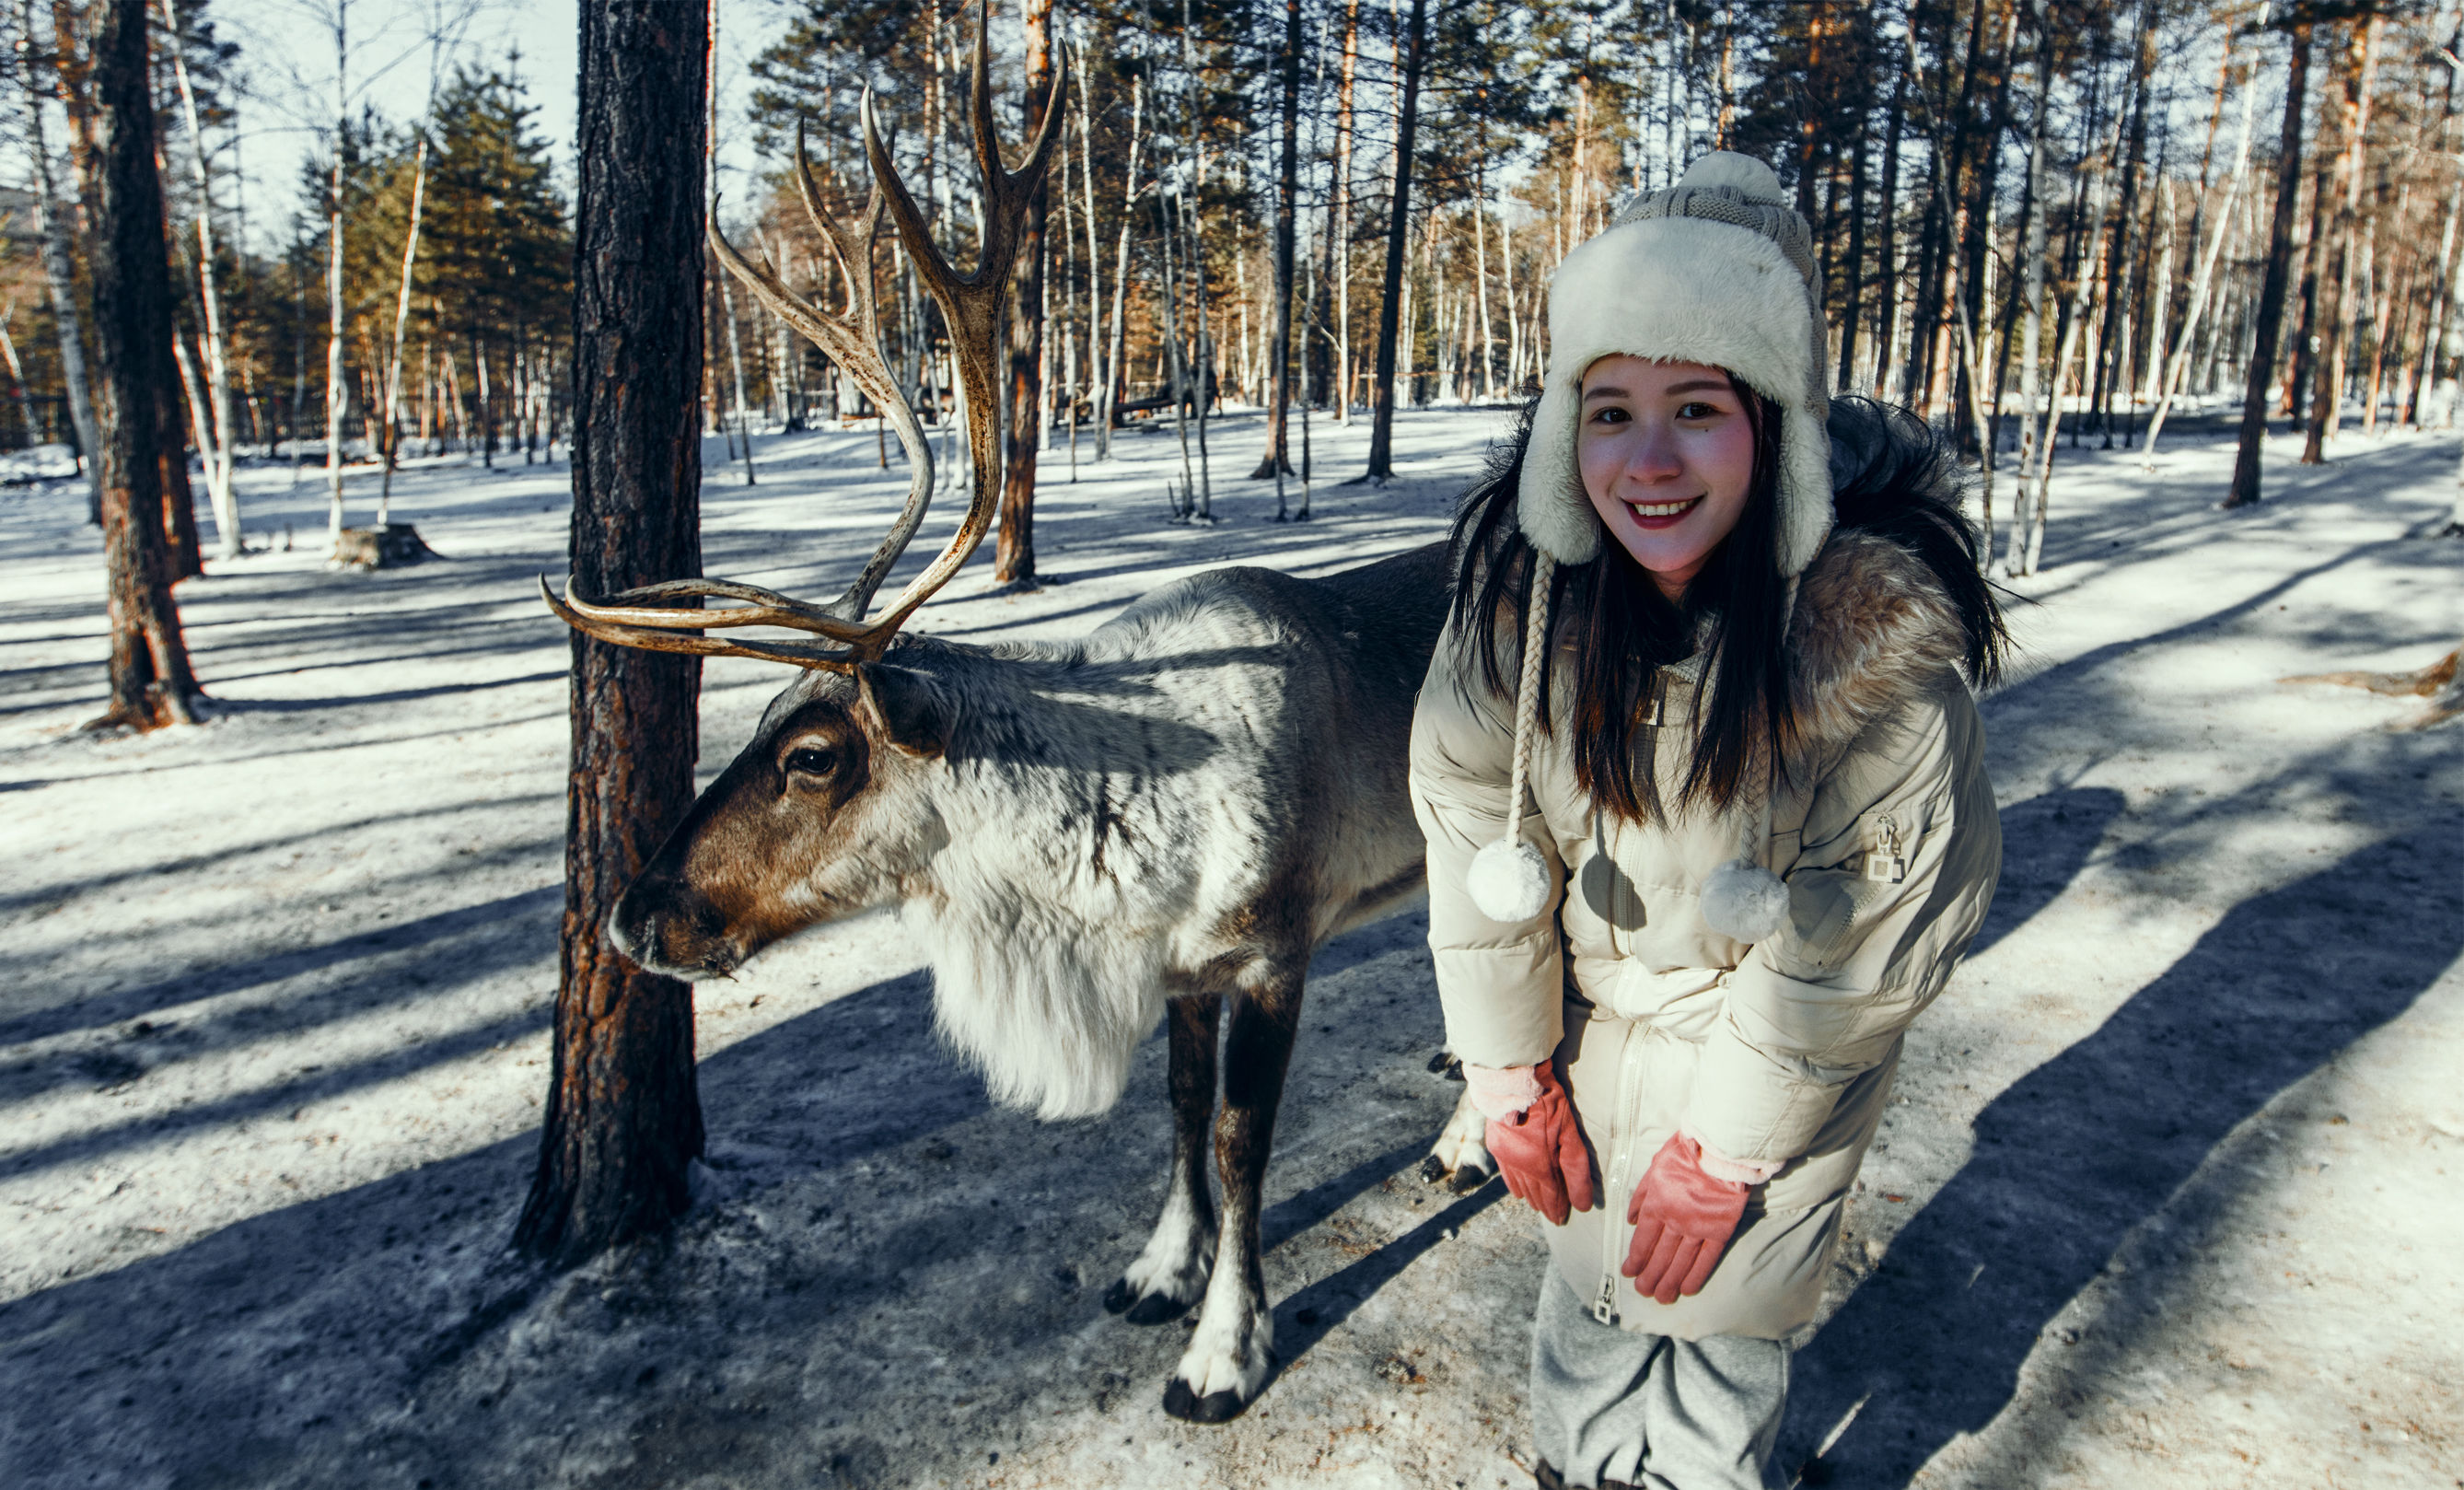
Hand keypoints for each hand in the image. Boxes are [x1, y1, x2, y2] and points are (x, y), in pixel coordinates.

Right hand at [1481, 1063, 1595, 1224]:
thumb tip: (1583, 1204)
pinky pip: (1506, 1174)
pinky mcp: (1496, 1144)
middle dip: (1546, 1205)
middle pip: (1536, 1193)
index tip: (1563, 1219)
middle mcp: (1520, 1166)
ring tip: (1539, 1207)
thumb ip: (1576, 1170)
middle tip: (1554, 1216)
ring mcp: (1505, 1156)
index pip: (1551, 1196)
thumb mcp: (1569, 1133)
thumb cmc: (1546, 1102)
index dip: (1558, 1208)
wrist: (1512, 1079)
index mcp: (1539, 1166)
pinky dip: (1514, 1185)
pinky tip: (1518, 1192)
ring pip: (1520, 1186)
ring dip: (1531, 1198)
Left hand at [1621, 1132, 1749, 1304]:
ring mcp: (1698, 1228)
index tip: (1629, 1273)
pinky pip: (1707, 1259)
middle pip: (1659, 1256)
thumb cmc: (1685, 1153)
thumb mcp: (1654, 1169)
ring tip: (1662, 1298)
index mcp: (1656, 1205)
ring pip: (1680, 1262)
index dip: (1635, 1261)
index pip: (1642, 1241)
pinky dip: (1696, 1276)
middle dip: (1649, 1277)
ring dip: (1669, 1283)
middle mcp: (1675, 1221)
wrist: (1721, 1148)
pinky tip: (1687, 1290)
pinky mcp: (1720, 1231)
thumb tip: (1630, 1221)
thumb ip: (1641, 1197)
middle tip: (1644, 1292)